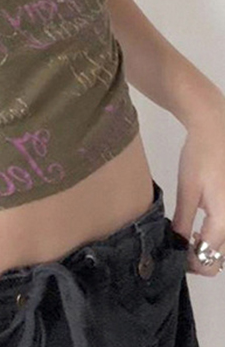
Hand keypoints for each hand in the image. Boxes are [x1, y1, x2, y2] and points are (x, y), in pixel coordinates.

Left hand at [171, 99, 224, 276]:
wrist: (216, 131)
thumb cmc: (200, 157)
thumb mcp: (187, 190)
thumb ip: (183, 221)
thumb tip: (177, 245)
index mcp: (224, 220)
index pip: (208, 259)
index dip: (188, 262)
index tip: (173, 250)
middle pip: (219, 258)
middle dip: (198, 258)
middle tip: (179, 242)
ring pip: (224, 248)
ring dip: (207, 249)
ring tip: (189, 234)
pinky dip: (214, 237)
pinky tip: (201, 226)